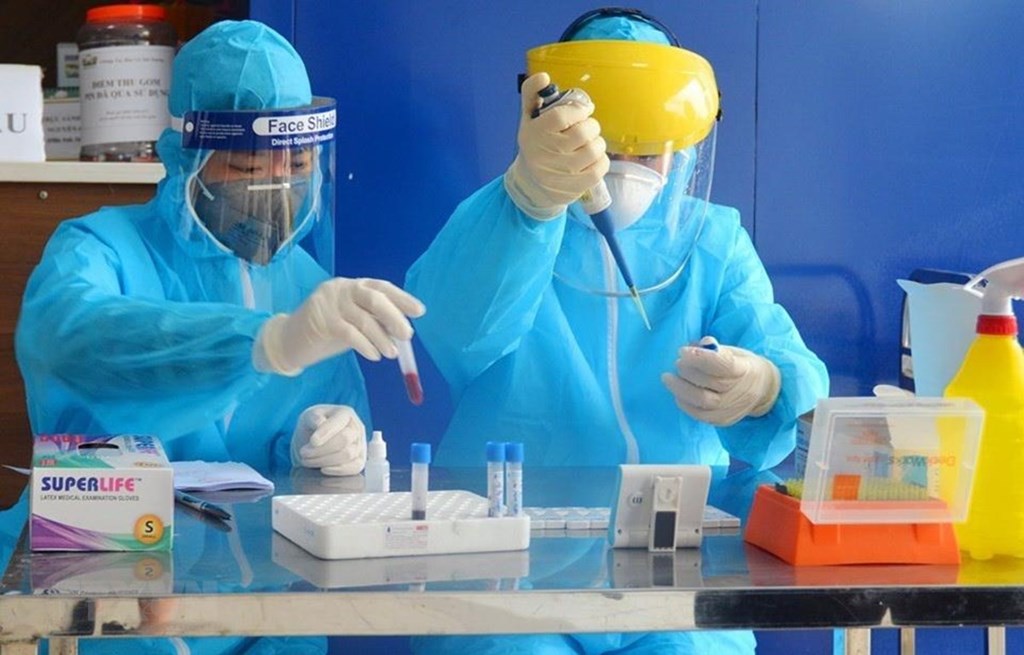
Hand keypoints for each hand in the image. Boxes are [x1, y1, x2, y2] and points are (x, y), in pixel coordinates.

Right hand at [254, 277, 425, 375]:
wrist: (288, 342)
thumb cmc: (325, 332)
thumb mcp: (352, 322)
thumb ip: (373, 320)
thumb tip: (402, 330)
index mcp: (352, 285)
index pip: (381, 287)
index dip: (402, 299)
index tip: (419, 312)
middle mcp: (341, 289)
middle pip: (374, 298)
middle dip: (394, 317)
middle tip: (407, 335)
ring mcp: (329, 303)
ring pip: (363, 319)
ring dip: (382, 338)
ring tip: (391, 353)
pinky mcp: (320, 320)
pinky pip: (350, 333)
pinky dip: (366, 346)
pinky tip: (374, 356)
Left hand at [290, 404, 366, 475]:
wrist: (314, 442)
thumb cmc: (312, 427)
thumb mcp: (308, 417)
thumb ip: (314, 418)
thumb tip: (320, 424)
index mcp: (345, 413)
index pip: (338, 422)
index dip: (325, 432)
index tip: (312, 441)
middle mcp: (356, 428)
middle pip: (344, 439)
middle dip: (322, 449)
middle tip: (303, 452)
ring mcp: (360, 444)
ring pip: (348, 454)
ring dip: (325, 460)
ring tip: (307, 460)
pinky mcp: (359, 460)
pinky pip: (355, 467)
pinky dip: (339, 470)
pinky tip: (323, 469)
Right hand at [503, 72, 609, 219]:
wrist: (531, 183)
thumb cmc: (535, 144)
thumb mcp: (529, 118)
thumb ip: (532, 93)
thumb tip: (543, 76)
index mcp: (535, 132)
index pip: (563, 115)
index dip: (579, 109)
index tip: (582, 110)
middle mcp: (547, 154)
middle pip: (584, 132)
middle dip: (591, 126)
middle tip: (586, 128)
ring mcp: (561, 173)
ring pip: (595, 149)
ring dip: (597, 142)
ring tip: (589, 143)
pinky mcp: (574, 187)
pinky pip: (600, 168)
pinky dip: (601, 159)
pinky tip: (592, 158)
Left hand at [661, 337, 781, 426]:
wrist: (763, 390)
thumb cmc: (742, 365)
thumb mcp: (734, 352)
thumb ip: (715, 349)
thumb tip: (695, 345)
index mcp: (745, 369)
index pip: (723, 364)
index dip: (700, 357)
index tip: (682, 351)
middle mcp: (740, 391)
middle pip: (711, 382)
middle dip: (688, 371)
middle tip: (678, 362)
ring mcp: (732, 408)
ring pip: (702, 401)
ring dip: (680, 388)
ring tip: (669, 378)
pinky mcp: (723, 420)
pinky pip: (700, 415)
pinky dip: (685, 403)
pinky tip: (677, 393)